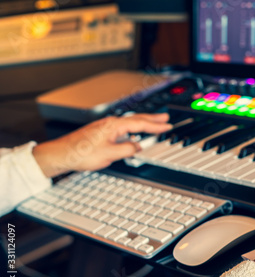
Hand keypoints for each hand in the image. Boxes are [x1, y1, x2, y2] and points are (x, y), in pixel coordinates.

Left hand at [33, 113, 171, 177]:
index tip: (166, 126)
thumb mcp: (110, 154)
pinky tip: (133, 133)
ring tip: (153, 123)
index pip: (140, 123)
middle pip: (136, 119)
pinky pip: (122, 127)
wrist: (62, 154)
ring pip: (129, 122)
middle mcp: (110, 123)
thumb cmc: (81, 153)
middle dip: (152, 119)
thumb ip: (127, 150)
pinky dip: (132, 127)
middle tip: (164, 118)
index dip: (155, 126)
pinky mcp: (100, 132)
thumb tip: (137, 147)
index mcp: (114, 125)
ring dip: (143, 122)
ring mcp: (104, 126)